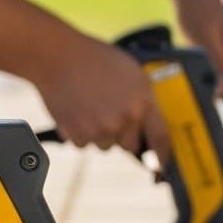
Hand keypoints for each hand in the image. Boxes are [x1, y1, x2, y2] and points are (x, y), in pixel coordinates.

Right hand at [34, 33, 170, 160]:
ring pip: (106, 145)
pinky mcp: (79, 135)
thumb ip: (143, 99)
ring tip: (91, 107)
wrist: (59, 57)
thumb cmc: (95, 59)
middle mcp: (125, 119)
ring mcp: (102, 129)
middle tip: (111, 113)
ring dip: (100, 133)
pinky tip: (78, 110)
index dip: (163, 155)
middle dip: (123, 134)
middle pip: (130, 145)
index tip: (162, 164)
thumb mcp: (132, 73)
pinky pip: (84, 144)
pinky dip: (80, 132)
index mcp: (143, 102)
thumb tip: (150, 123)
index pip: (161, 138)